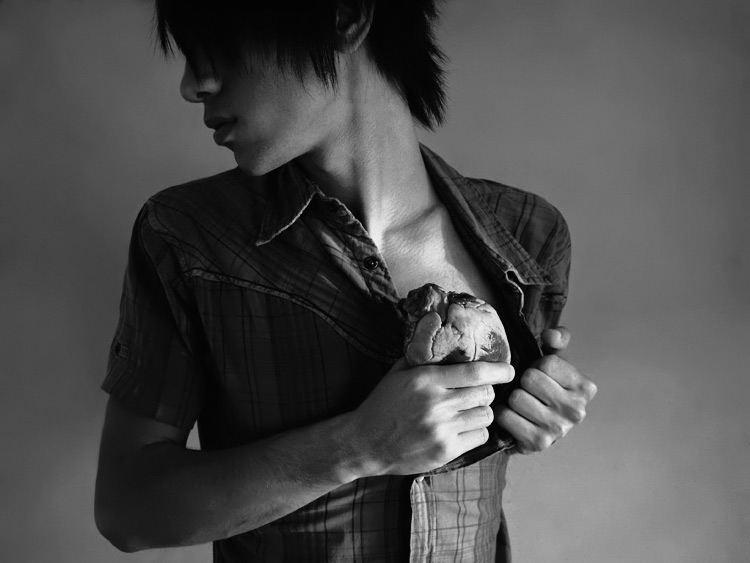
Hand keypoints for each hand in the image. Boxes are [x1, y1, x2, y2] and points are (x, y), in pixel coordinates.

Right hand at [350, 358, 514, 474]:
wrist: (364, 442)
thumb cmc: (382, 404)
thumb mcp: (398, 372)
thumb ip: (421, 352)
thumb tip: (436, 322)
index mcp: (425, 380)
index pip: (474, 372)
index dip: (498, 370)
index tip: (508, 370)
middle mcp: (435, 404)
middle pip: (485, 394)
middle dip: (487, 391)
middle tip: (480, 392)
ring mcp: (441, 430)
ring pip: (486, 416)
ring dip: (482, 412)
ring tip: (470, 410)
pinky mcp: (445, 451)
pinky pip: (479, 438)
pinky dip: (476, 431)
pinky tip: (463, 428)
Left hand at [494, 327, 596, 453]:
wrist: (532, 424)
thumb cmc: (544, 386)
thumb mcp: (553, 359)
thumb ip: (556, 340)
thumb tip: (551, 335)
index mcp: (585, 388)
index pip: (547, 363)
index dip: (536, 365)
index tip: (540, 375)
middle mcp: (577, 411)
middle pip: (530, 379)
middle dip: (522, 382)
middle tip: (527, 390)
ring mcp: (559, 429)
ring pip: (517, 398)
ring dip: (511, 398)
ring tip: (520, 404)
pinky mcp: (538, 443)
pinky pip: (506, 417)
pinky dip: (504, 415)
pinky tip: (514, 417)